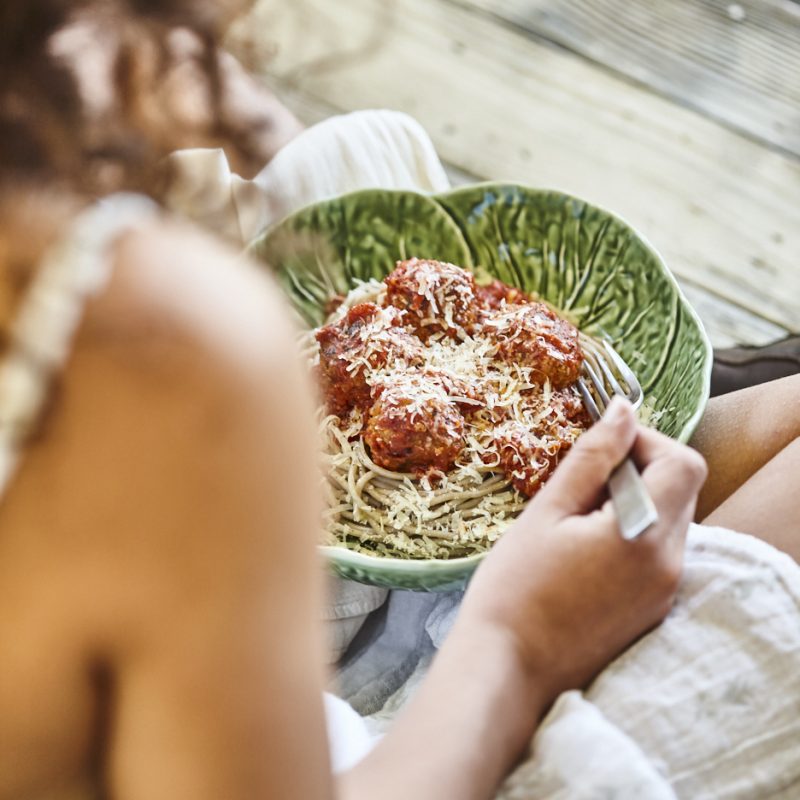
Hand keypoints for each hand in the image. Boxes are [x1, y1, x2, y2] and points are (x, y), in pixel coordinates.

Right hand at [459, 398, 706, 703]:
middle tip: (586, 480)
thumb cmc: (514, 588)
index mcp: (644, 536)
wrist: (508, 670)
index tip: (603, 446)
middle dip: (641, 470)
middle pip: (682, 491)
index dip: (646, 442)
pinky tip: (587, 549)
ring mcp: (664, 592)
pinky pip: (660, 554)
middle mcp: (669, 565)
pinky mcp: (653, 611)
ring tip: (581, 516)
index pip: (682, 463)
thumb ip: (592, 458)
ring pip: (672, 522)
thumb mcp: (548, 512)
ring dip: (637, 502)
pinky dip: (635, 534)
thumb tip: (623, 411)